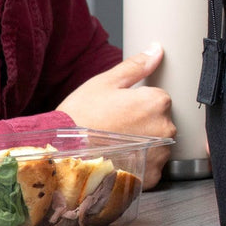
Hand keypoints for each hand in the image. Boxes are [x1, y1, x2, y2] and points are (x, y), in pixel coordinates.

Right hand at [57, 44, 175, 188]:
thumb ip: (136, 66)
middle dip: (144, 122)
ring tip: (115, 145)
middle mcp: (165, 128)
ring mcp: (159, 154)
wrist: (60, 155)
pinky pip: (152, 166)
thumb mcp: (105, 83)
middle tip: (116, 127)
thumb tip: (157, 50)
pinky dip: (139, 163)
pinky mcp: (151, 176)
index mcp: (157, 102)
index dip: (138, 103)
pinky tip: (119, 159)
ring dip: (144, 144)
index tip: (121, 109)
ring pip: (158, 144)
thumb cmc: (80, 117)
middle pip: (161, 121)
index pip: (160, 98)